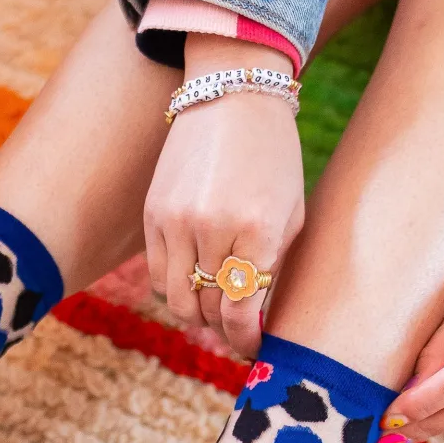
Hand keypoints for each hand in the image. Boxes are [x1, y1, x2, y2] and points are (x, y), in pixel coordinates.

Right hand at [144, 35, 304, 359]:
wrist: (232, 94)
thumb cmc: (274, 158)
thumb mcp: (290, 214)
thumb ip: (273, 270)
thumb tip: (257, 323)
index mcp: (257, 229)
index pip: (241, 311)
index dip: (245, 340)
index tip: (251, 348)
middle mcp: (212, 228)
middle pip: (207, 311)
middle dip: (223, 328)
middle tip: (234, 330)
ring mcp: (176, 221)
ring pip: (176, 300)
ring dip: (196, 313)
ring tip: (212, 307)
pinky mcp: (152, 214)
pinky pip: (157, 275)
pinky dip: (174, 288)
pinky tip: (192, 280)